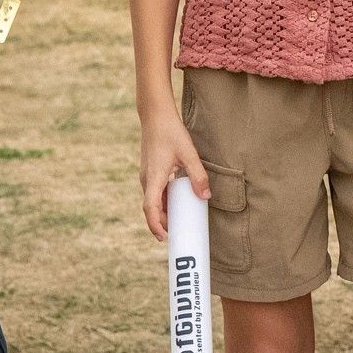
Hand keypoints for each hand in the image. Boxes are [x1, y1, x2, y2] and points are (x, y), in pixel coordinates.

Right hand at [140, 118, 208, 240]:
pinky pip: (154, 191)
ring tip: (178, 220)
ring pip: (152, 200)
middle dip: (162, 222)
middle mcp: (146, 179)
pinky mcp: (150, 170)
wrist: (155, 115)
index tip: (163, 238)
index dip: (155, 225)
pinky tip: (175, 201)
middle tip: (178, 232)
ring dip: (163, 211)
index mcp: (153, 177)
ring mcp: (146, 175)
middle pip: (151, 207)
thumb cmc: (170, 132)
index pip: (150, 208)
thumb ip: (197, 175)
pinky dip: (162, 201)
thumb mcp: (188, 153)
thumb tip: (205, 197)